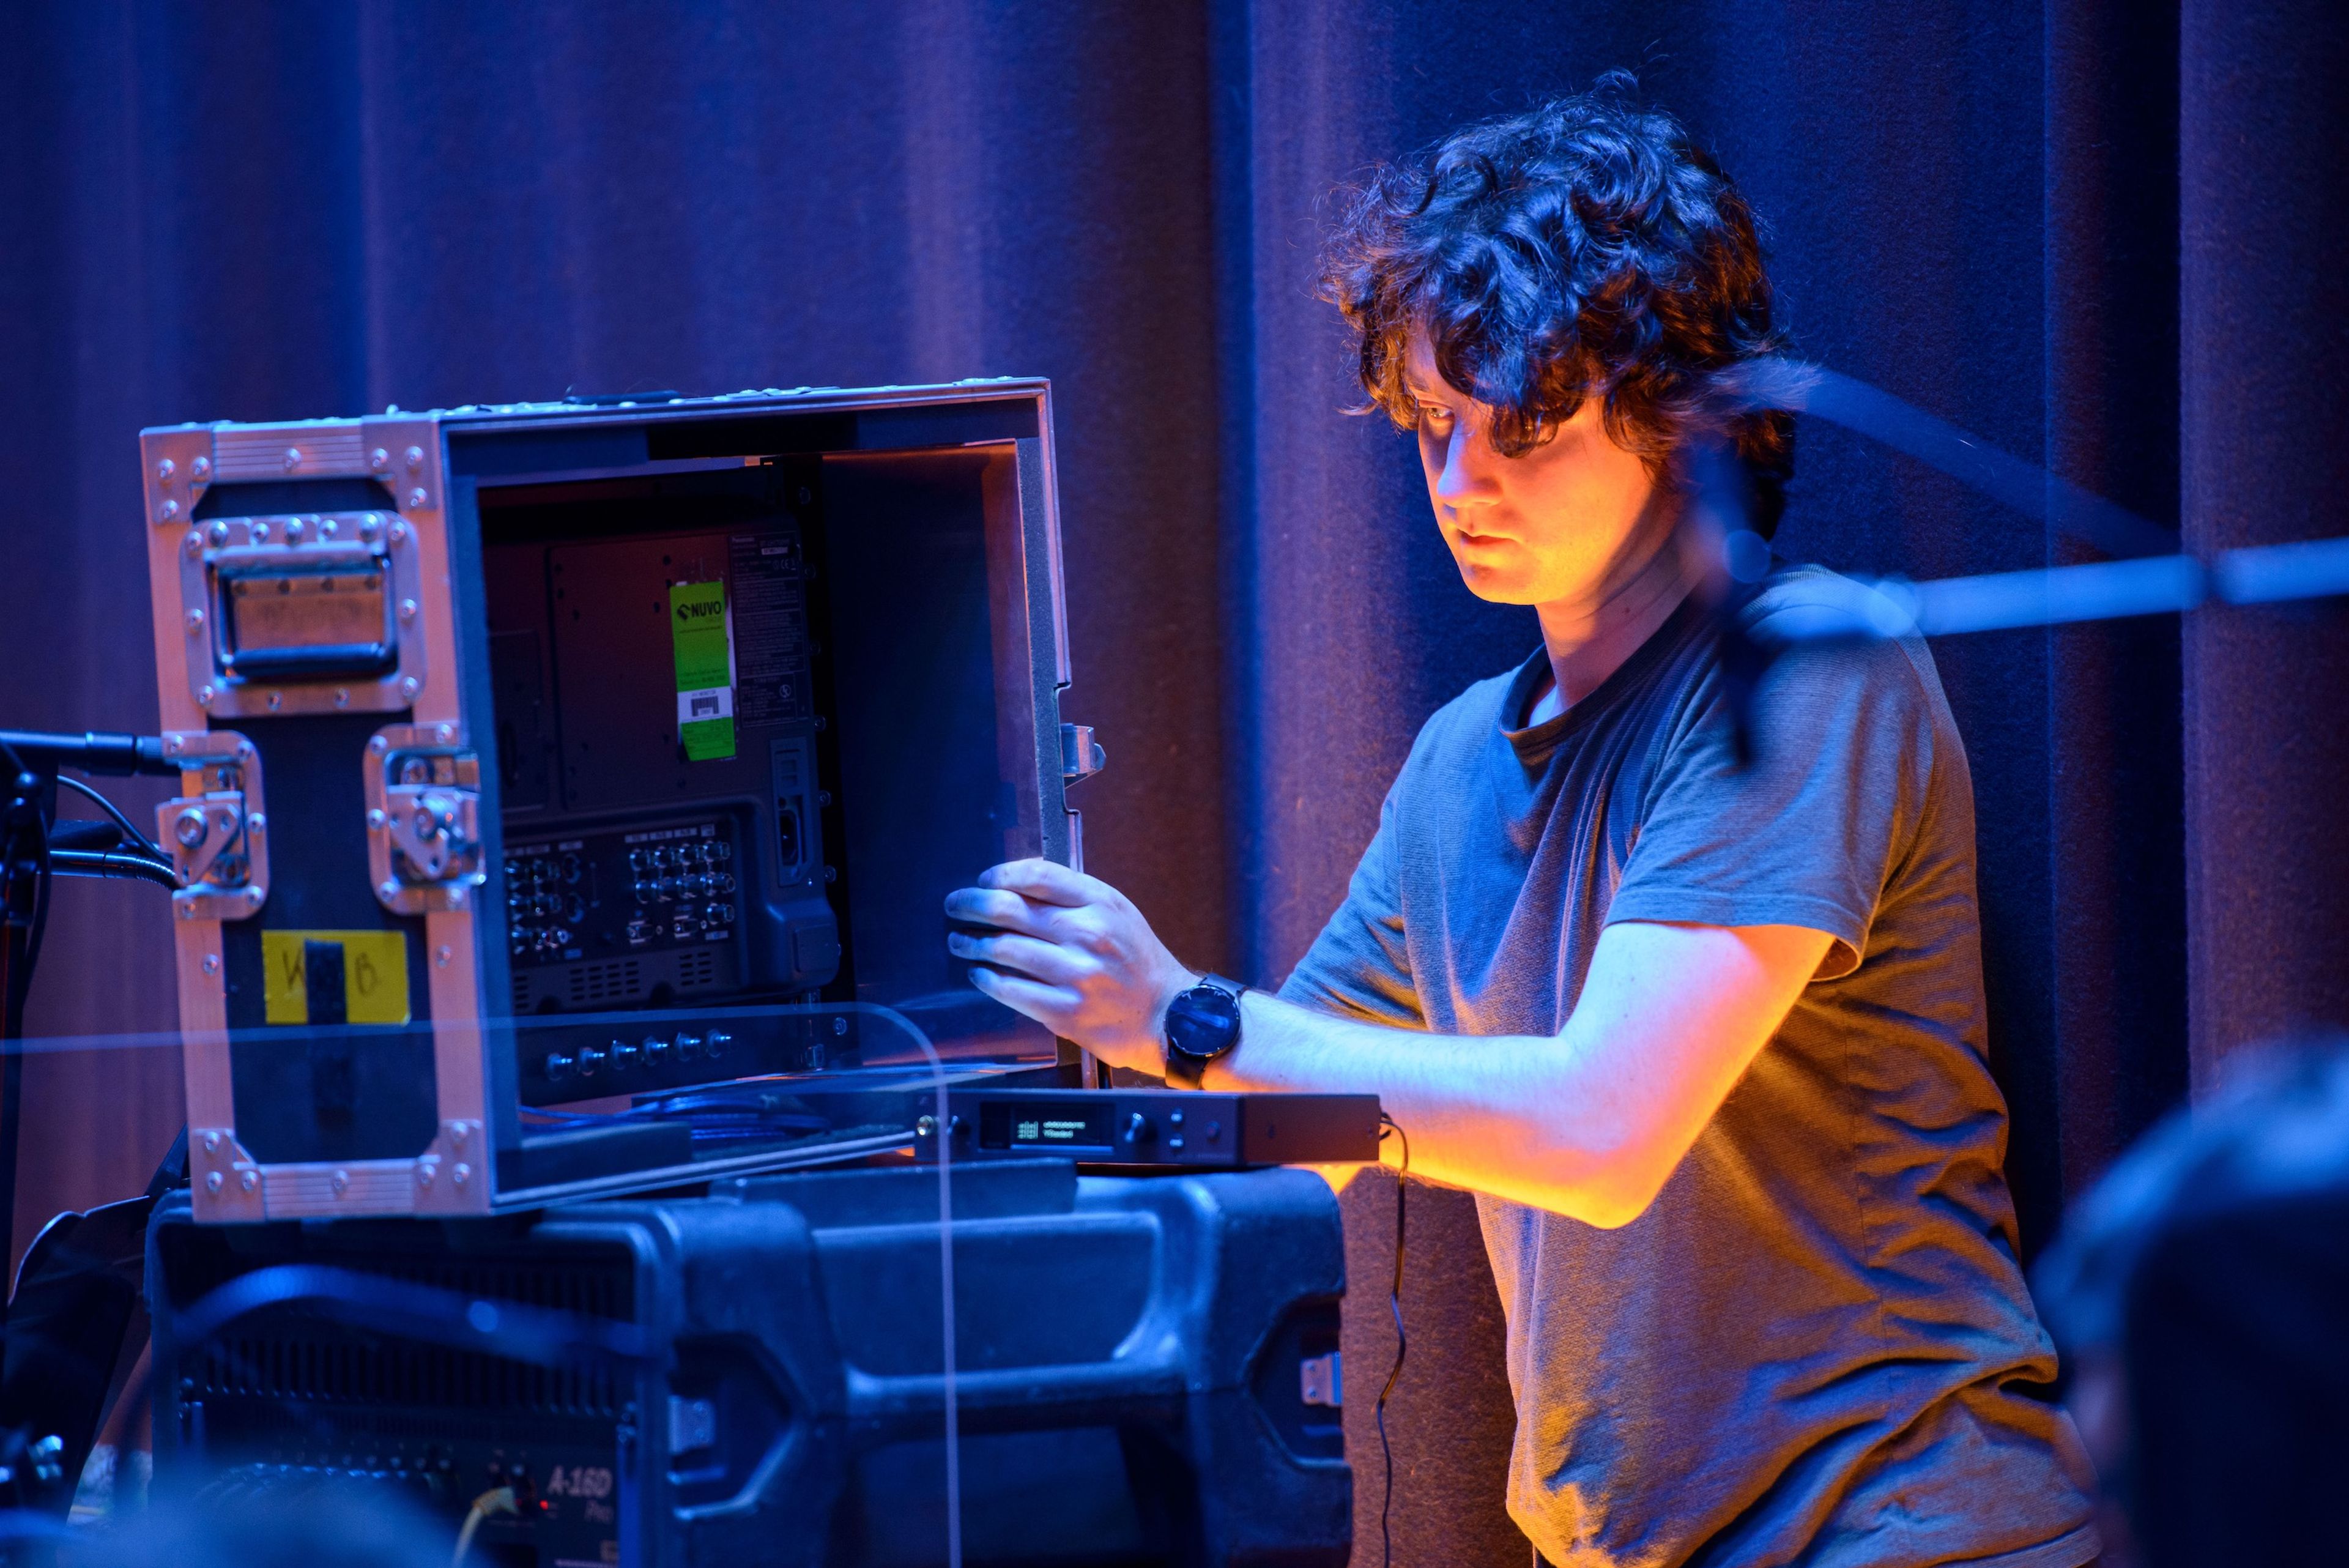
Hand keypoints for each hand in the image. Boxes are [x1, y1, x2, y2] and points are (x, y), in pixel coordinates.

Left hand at [943, 858, 1195, 1073]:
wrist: (1165, 1015)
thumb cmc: (1137, 960)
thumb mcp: (1116, 912)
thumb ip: (1073, 894)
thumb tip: (1018, 880)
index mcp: (1100, 903)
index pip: (1037, 875)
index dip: (1000, 875)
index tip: (984, 881)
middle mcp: (1087, 934)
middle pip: (1009, 909)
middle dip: (971, 905)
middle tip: (955, 906)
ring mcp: (1074, 974)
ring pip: (1003, 950)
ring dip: (971, 943)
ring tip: (960, 941)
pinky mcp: (1064, 1010)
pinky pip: (1010, 990)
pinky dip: (987, 979)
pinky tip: (980, 974)